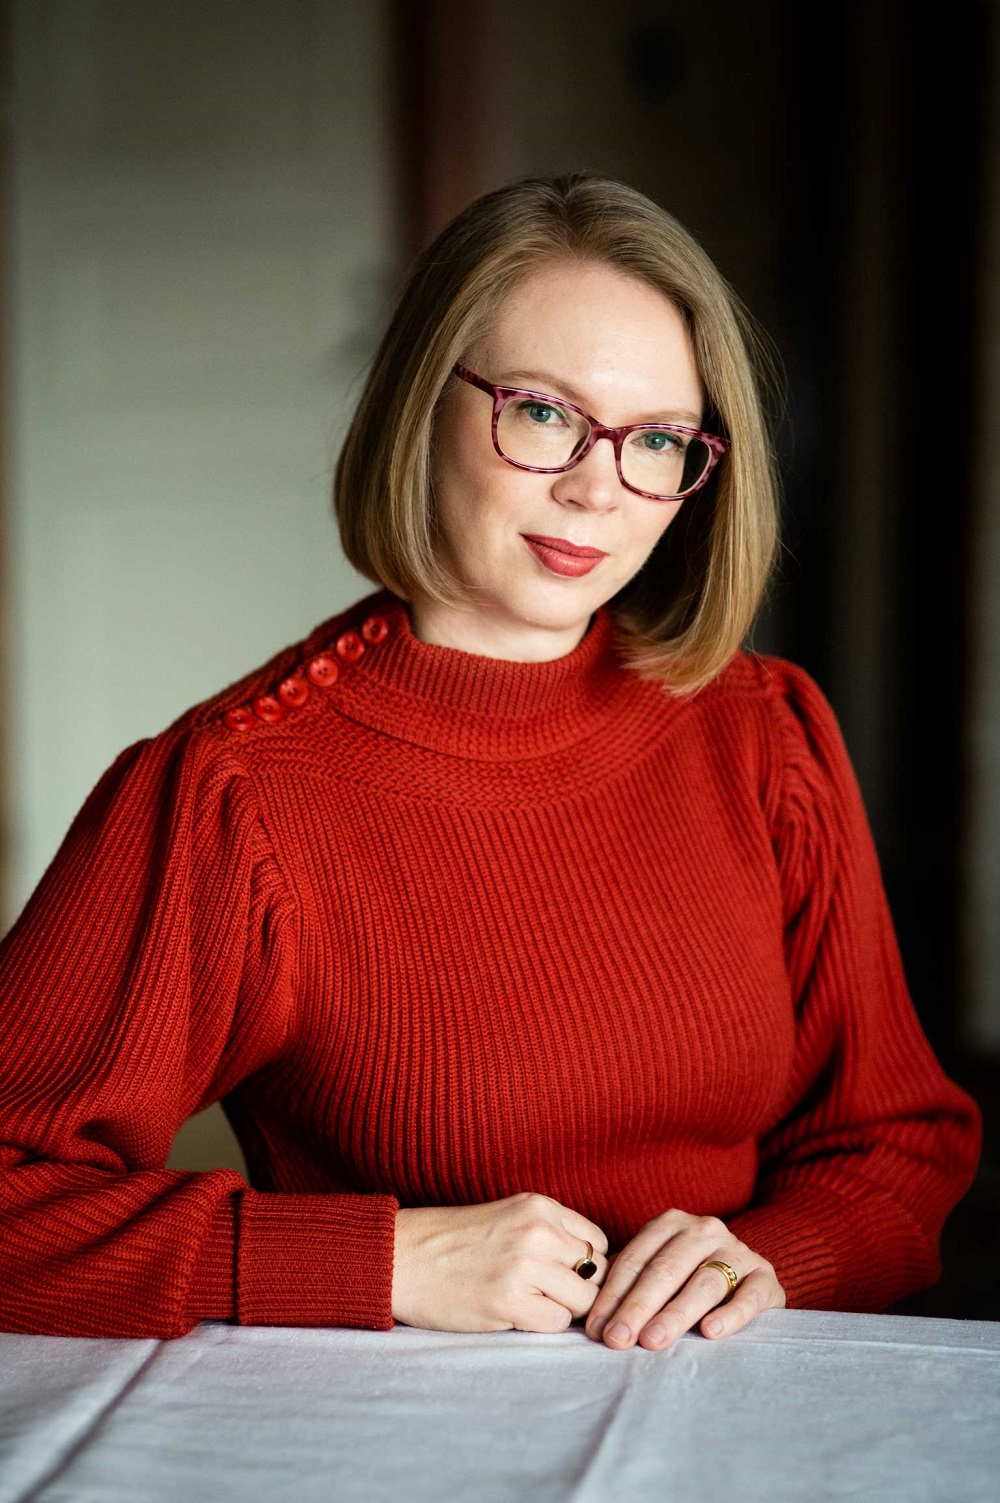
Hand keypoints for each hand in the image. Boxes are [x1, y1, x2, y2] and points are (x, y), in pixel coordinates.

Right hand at [392, 1192, 610, 1332]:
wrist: (402, 1257)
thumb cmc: (454, 1241)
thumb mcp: (510, 1216)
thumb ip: (551, 1233)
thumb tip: (595, 1268)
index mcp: (540, 1207)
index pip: (598, 1242)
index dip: (587, 1265)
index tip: (566, 1276)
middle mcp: (539, 1231)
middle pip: (598, 1272)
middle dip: (581, 1290)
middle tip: (550, 1297)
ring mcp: (526, 1266)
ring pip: (583, 1300)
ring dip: (563, 1309)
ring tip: (530, 1304)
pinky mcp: (510, 1301)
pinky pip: (557, 1323)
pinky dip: (543, 1325)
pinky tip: (515, 1313)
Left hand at [585, 1209, 785, 1349]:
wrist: (749, 1275)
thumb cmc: (689, 1279)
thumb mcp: (659, 1272)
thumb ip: (631, 1286)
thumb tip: (595, 1323)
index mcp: (671, 1224)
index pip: (635, 1261)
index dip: (612, 1296)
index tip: (596, 1330)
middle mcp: (705, 1230)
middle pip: (665, 1270)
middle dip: (637, 1307)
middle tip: (617, 1340)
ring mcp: (738, 1252)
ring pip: (703, 1282)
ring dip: (675, 1313)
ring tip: (653, 1340)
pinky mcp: (766, 1278)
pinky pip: (749, 1295)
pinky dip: (730, 1314)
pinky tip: (710, 1332)